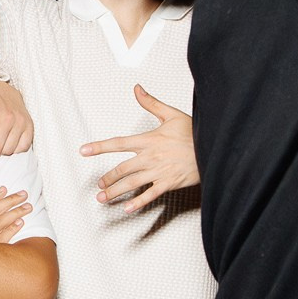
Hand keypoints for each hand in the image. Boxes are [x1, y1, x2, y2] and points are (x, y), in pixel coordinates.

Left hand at [80, 84, 198, 213]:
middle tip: (99, 185)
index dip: (99, 147)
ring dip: (115, 192)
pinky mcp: (168, 183)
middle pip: (122, 169)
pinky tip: (127, 209)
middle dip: (108, 178)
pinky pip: (150, 195)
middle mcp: (150, 157)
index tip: (84, 150)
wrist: (213, 148)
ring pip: (131, 184)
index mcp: (148, 140)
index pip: (118, 143)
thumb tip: (137, 89)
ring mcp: (158, 171)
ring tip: (103, 198)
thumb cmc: (193, 132)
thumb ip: (151, 103)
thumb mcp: (171, 114)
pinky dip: (138, 203)